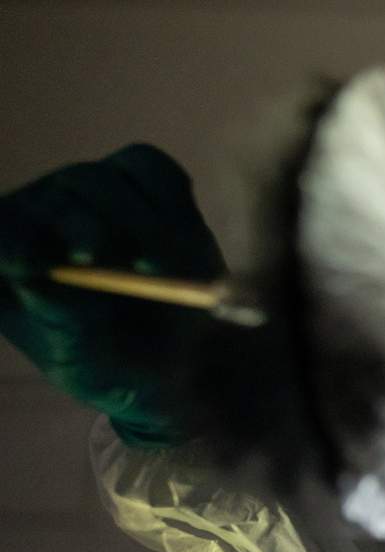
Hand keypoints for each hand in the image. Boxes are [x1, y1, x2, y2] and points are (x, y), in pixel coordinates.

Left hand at [0, 143, 225, 446]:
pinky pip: (149, 167)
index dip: (11, 239)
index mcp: (11, 269)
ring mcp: (89, 202)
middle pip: (51, 198)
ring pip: (101, 179)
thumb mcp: (87, 366)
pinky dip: (170, 198)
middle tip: (134, 269)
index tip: (33, 264)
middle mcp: (42, 224)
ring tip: (164, 271)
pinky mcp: (137, 187)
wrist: (189, 365)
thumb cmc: (124, 372)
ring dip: (142, 223)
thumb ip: (64, 327)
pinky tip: (185, 236)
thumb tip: (37, 282)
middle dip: (89, 229)